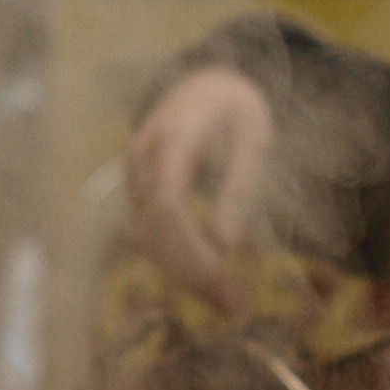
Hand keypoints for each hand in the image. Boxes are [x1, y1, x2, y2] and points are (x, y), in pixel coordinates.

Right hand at [126, 67, 275, 307]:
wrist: (205, 83)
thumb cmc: (235, 107)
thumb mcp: (253, 139)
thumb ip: (240, 188)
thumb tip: (228, 245)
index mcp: (172, 138)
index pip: (169, 205)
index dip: (191, 247)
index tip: (224, 278)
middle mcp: (143, 161)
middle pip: (154, 230)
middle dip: (191, 272)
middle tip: (235, 306)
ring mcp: (136, 178)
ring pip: (148, 239)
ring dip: (184, 275)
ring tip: (230, 303)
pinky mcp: (141, 195)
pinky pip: (152, 235)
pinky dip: (178, 262)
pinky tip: (210, 283)